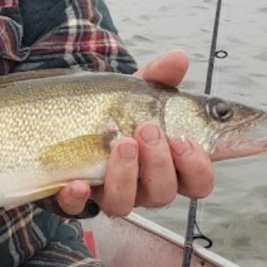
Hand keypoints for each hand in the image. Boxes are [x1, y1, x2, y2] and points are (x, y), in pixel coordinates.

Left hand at [55, 51, 215, 217]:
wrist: (69, 118)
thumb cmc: (116, 111)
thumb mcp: (137, 93)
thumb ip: (159, 77)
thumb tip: (178, 58)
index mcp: (168, 165)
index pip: (197, 181)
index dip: (197, 167)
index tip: (185, 141)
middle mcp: (142, 186)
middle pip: (164, 193)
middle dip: (159, 163)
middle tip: (148, 129)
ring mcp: (108, 194)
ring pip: (125, 203)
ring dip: (125, 175)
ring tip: (121, 143)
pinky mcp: (74, 198)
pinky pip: (77, 208)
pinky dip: (78, 197)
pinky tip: (77, 183)